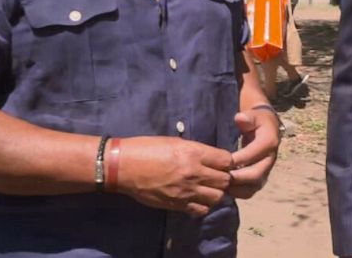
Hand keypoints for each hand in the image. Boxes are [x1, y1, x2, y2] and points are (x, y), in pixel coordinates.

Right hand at [117, 137, 232, 216]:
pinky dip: (204, 205)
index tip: (222, 162)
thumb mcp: (174, 142)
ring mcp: (186, 191)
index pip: (226, 160)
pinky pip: (201, 209)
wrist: (123, 167)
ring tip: (208, 187)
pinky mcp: (177, 204)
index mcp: (193, 153)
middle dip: (224, 178)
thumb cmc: (146, 149)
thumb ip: (195, 151)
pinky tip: (197, 198)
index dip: (227, 162)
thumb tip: (211, 158)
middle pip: (225, 180)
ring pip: (217, 197)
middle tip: (217, 175)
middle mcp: (193, 173)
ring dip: (216, 192)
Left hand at [228, 108, 280, 198]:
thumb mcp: (254, 115)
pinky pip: (251, 190)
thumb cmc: (257, 120)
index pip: (254, 154)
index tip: (224, 162)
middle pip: (256, 174)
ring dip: (237, 188)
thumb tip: (240, 119)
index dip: (240, 159)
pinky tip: (225, 189)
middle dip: (238, 178)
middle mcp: (270, 159)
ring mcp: (266, 171)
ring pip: (254, 186)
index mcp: (270, 142)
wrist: (267, 128)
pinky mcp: (260, 178)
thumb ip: (248, 117)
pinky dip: (238, 192)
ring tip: (221, 186)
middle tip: (221, 177)